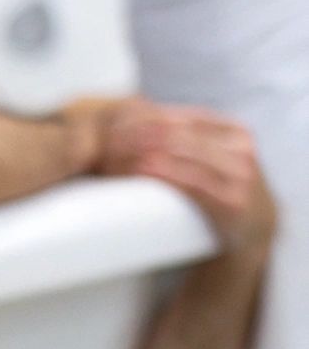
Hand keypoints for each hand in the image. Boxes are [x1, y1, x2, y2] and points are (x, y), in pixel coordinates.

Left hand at [98, 100, 275, 256]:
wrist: (252, 231)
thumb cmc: (214, 193)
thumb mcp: (204, 159)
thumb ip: (175, 141)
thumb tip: (117, 124)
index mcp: (230, 129)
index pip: (172, 116)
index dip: (133, 120)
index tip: (99, 130)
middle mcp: (239, 146)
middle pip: (171, 133)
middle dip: (129, 138)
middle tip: (96, 148)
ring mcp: (240, 173)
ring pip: (178, 152)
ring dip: (136, 155)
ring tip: (104, 162)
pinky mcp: (233, 201)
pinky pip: (192, 182)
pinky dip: (161, 173)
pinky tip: (137, 169)